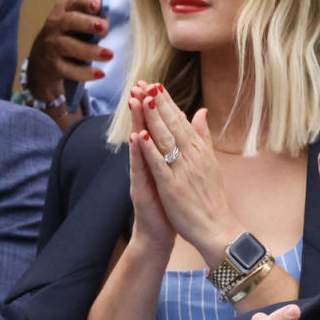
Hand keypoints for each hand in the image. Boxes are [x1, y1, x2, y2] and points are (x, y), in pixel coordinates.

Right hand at [25, 0, 112, 102]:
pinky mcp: (53, 65)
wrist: (42, 63)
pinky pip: (69, 69)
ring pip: (68, 46)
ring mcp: (51, 46)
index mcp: (63, 12)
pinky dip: (85, 72)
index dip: (85, 2)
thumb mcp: (78, 25)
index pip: (74, 2)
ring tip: (109, 54)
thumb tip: (108, 21)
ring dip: (90, 50)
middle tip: (104, 27)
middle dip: (87, 23)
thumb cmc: (69, 38)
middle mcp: (55, 26)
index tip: (97, 4)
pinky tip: (100, 74)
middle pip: (69, 21)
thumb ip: (93, 20)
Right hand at [127, 82, 174, 251]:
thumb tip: (184, 134)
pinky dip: (138, 155)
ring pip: (138, 146)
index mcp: (158, 160)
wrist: (160, 234)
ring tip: (134, 102)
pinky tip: (136, 140)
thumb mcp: (176, 175)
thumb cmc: (169, 205)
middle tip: (139, 85)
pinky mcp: (141, 191)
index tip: (154, 85)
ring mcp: (142, 177)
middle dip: (142, 109)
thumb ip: (178, 153)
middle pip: (144, 132)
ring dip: (136, 124)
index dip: (155, 109)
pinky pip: (139, 170)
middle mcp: (147, 165)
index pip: (156, 130)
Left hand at [132, 84, 243, 265]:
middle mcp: (193, 157)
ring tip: (140, 99)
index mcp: (200, 151)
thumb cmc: (212, 198)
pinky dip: (150, 149)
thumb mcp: (211, 162)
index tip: (156, 84)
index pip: (182, 121)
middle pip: (173, 125)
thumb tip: (202, 112)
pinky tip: (140, 135)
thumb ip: (204, 137)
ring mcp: (182, 171)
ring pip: (165, 140)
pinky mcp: (172, 187)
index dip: (168, 103)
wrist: (217, 228)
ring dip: (152, 119)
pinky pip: (159, 165)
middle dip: (157, 104)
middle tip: (144, 83)